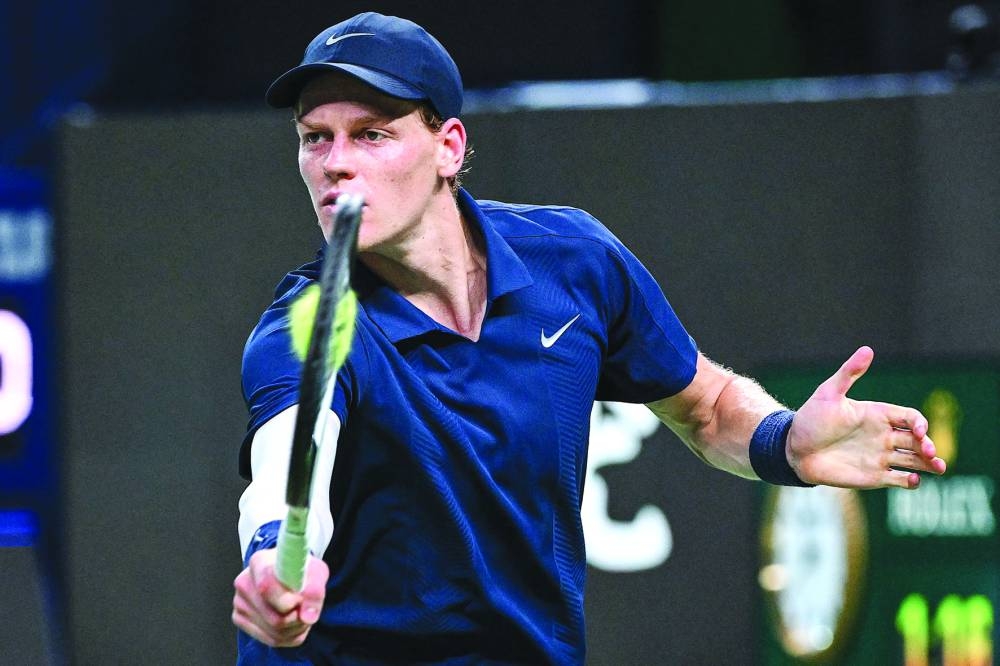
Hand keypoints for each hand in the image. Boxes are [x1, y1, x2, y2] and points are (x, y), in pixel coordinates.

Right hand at [232, 548, 329, 646]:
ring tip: (301, 612)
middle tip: (306, 607)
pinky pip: (270, 639)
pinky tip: (292, 621)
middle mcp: (244, 582)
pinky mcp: (240, 619)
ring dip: (296, 629)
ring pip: (274, 633)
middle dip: (298, 619)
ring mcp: (239, 602)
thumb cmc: (300, 570)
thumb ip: (314, 592)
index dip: (288, 601)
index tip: (299, 600)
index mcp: (260, 562)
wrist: (290, 574)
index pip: (267, 587)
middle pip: (274, 618)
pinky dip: (288, 636)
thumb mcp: (316, 572)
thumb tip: (307, 617)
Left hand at [787, 346, 946, 488]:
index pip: (910, 418)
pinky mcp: (874, 476)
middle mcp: (883, 436)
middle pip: (918, 441)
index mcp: (878, 415)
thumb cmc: (810, 420)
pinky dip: (910, 481)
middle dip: (928, 446)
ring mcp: (880, 457)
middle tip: (930, 453)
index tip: (918, 431)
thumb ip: (849, 373)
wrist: (793, 449)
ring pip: (915, 461)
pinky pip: (899, 480)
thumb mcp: (829, 393)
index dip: (919, 423)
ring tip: (940, 467)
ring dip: (931, 464)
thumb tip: (868, 349)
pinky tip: (914, 480)